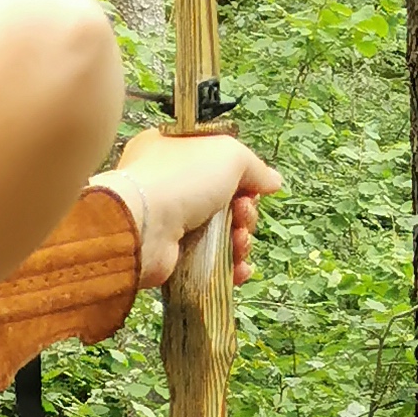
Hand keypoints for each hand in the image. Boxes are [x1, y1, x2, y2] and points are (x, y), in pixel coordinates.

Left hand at [99, 130, 281, 289]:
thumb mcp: (228, 154)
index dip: (241, 176)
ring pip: (221, 233)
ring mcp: (170, 221)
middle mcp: (169, 183)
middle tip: (243, 214)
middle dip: (245, 212)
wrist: (144, 226)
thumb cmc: (179, 178)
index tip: (251, 187)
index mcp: (174, 149)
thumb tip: (273, 181)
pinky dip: (230, 266)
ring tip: (239, 242)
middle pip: (225, 200)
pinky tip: (239, 267)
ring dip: (240, 240)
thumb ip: (255, 166)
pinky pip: (210, 261)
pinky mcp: (172, 254)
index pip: (218, 162)